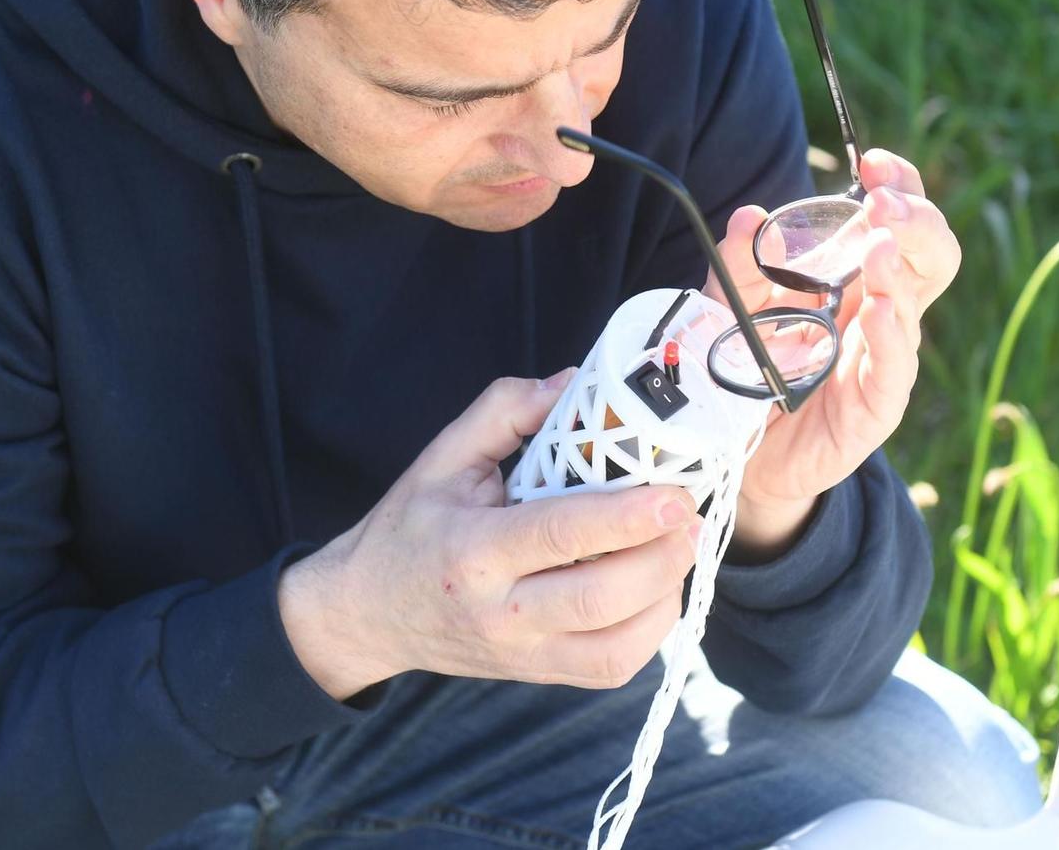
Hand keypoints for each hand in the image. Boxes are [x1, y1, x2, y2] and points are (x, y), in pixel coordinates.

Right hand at [278, 373, 702, 700]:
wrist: (368, 614)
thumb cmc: (410, 529)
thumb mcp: (442, 457)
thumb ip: (506, 410)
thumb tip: (575, 382)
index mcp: (474, 551)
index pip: (561, 535)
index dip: (628, 516)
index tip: (675, 494)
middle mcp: (502, 612)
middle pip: (601, 597)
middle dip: (663, 557)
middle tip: (690, 514)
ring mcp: (523, 655)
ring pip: (618, 646)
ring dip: (666, 594)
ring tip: (679, 546)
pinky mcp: (540, 676)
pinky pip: (614, 667)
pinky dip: (652, 630)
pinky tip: (657, 588)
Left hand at [701, 149, 960, 558]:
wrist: (741, 453)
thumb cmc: (748, 369)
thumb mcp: (732, 308)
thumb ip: (739, 264)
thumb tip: (751, 214)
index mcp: (858, 278)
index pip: (898, 221)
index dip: (900, 186)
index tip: (876, 162)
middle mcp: (882, 312)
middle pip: (930, 253)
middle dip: (915, 217)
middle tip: (883, 200)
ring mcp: (883, 358)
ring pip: (916, 304)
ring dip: (901, 269)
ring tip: (879, 244)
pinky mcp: (874, 407)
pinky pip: (894, 370)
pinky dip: (892, 338)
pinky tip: (881, 312)